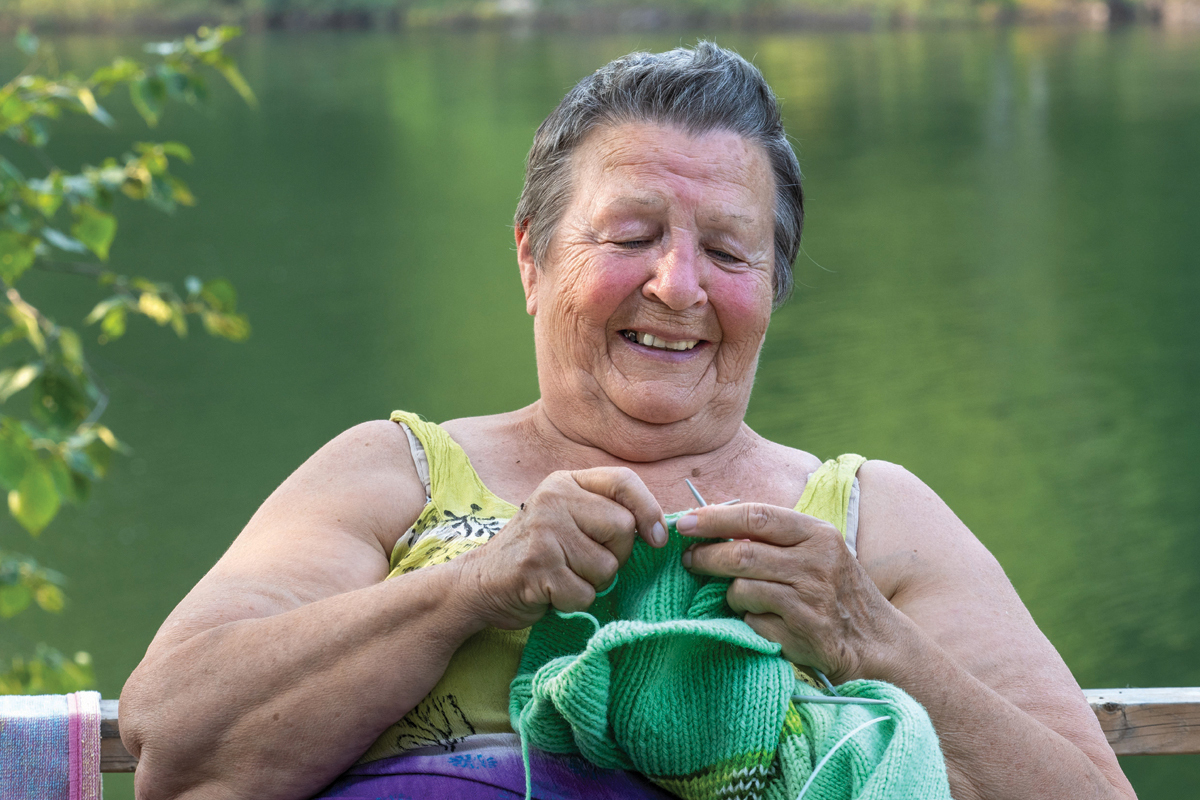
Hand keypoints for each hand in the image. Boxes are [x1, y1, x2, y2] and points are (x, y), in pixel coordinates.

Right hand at [457, 467, 665, 629]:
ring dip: (592, 583)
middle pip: (622, 528)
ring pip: (607, 566)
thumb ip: (604, 513)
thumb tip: (660, 530)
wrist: (480, 582)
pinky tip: (552, 592)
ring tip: (564, 576)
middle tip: (585, 562)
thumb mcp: (566, 517)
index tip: (657, 538)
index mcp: (565, 482)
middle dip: (615, 556)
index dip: (649, 510)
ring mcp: (544, 532)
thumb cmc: (537, 552)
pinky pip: (584, 593)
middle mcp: (554, 499)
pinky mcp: (537, 567)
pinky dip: (574, 602)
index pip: (623, 481)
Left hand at [677, 503, 909, 682]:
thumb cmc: (835, 590)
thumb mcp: (816, 552)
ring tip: (738, 597)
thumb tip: (712, 520)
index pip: (757, 515)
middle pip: (742, 553)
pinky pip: (752, 622)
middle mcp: (816, 563)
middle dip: (706, 557)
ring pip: (742, 589)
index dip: (715, 518)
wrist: (876, 643)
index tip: (685, 523)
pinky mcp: (803, 633)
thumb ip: (773, 536)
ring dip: (729, 595)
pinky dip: (748, 621)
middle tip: (688, 561)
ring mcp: (810, 599)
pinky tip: (763, 621)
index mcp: (818, 534)